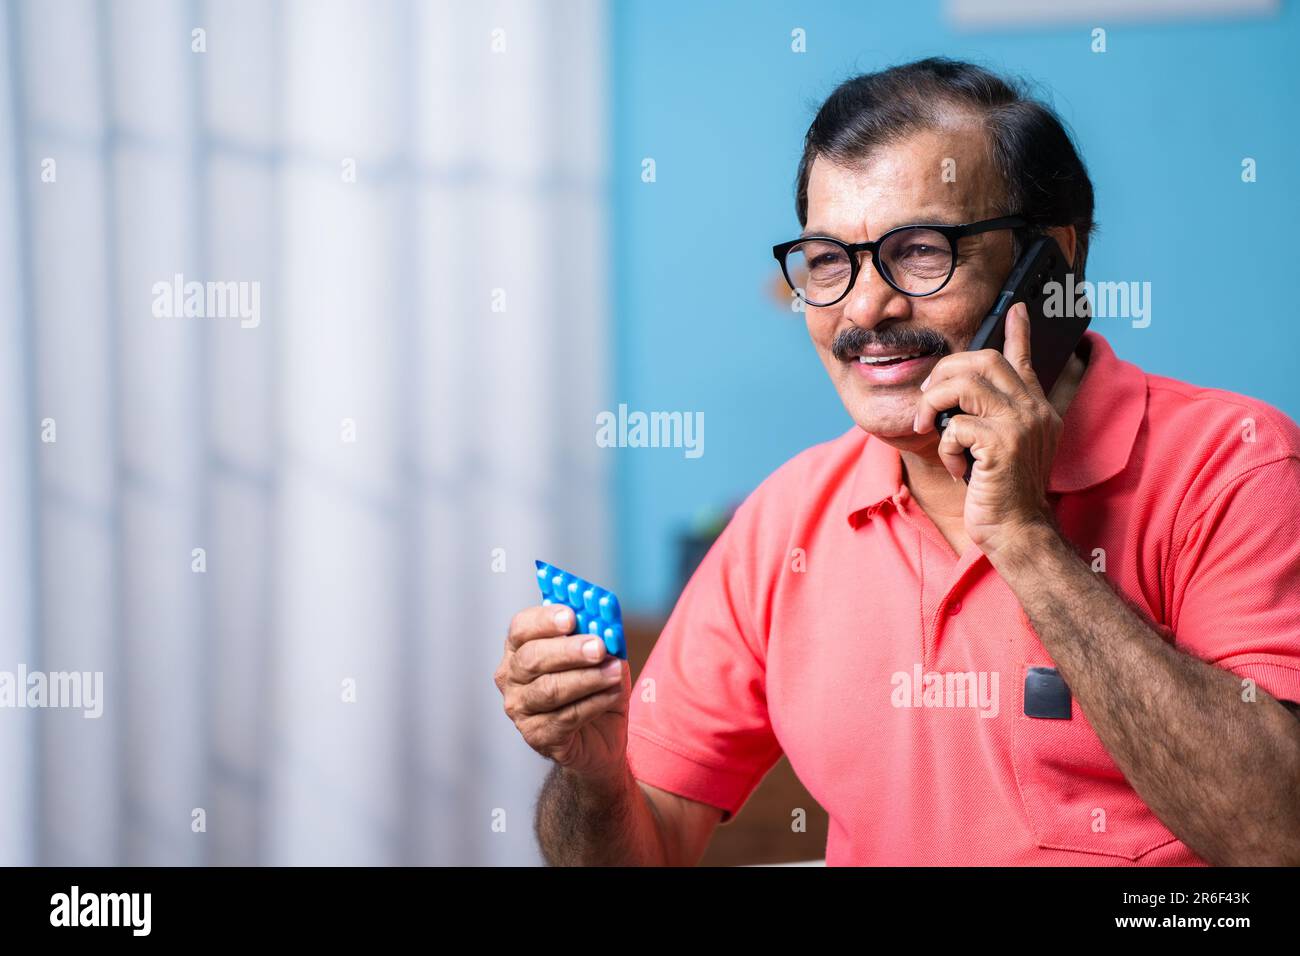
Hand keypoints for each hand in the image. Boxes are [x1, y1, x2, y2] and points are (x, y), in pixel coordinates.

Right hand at [495, 604, 629, 778]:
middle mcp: (511, 678)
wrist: (600, 736)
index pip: (521, 628)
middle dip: (568, 650)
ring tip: (615, 672)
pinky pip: (566, 717)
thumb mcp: (599, 656)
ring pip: (550, 689)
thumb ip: (598, 636)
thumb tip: (607, 625)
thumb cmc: (593, 687)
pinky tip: (613, 694)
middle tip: (598, 646)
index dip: (544, 621)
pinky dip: (594, 702)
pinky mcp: (538, 736)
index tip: (571, 617)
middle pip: (532, 658)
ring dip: (587, 678)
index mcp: (519, 648)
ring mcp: (521, 709)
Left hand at [912, 302, 1061, 559]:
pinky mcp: (1003, 445)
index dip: (1019, 332)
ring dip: (935, 404)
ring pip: (965, 385)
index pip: (1024, 359)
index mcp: (1036, 408)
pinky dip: (945, 447)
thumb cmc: (1001, 493)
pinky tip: (956, 469)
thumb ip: (989, 418)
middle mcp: (1034, 410)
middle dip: (945, 373)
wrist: (1017, 532)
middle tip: (929, 399)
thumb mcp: (999, 448)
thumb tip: (958, 393)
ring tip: (931, 428)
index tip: (1016, 308)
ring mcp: (1022, 425)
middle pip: (983, 361)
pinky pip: (955, 426)